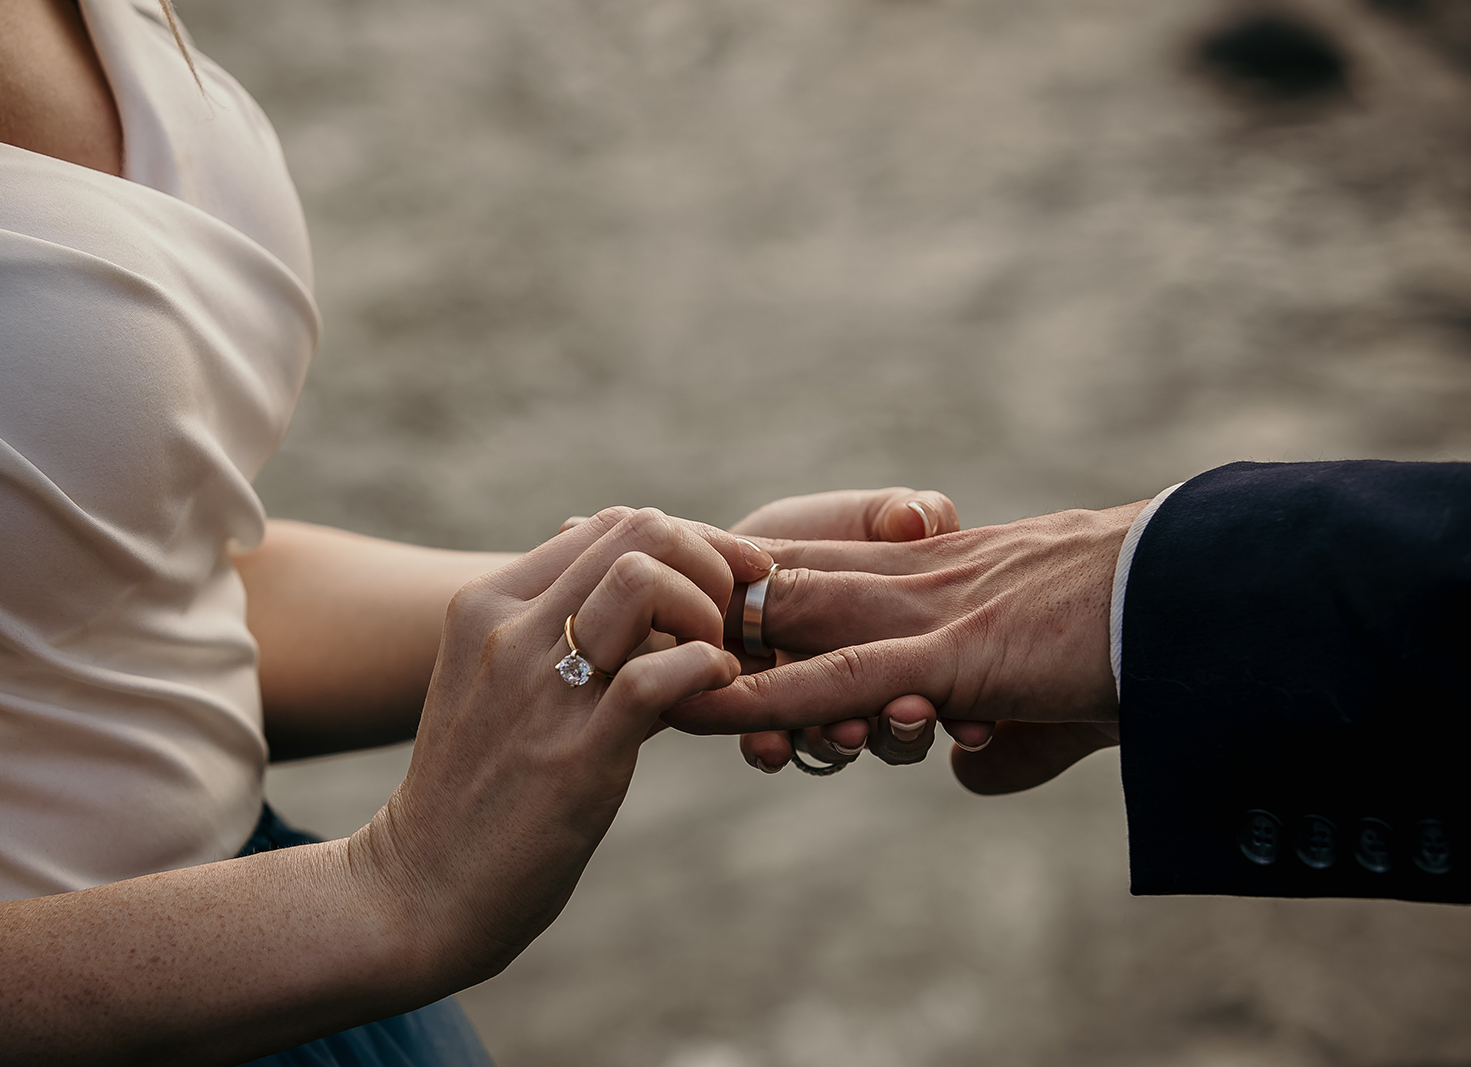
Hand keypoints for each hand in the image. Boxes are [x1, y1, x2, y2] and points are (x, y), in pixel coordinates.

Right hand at [349, 507, 770, 989]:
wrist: (419, 887)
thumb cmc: (476, 788)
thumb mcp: (499, 684)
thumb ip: (561, 631)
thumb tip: (650, 593)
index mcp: (488, 603)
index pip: (611, 524)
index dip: (687, 543)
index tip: (723, 584)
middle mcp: (507, 630)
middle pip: (640, 534)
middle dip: (708, 565)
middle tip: (724, 623)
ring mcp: (538, 688)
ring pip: (645, 580)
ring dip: (706, 610)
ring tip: (713, 658)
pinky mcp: (574, 754)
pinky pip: (660, 674)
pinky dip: (709, 668)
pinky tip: (715, 692)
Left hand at [666, 502, 1144, 791]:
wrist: (1198, 600)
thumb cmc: (1133, 640)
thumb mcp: (1050, 702)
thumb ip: (998, 734)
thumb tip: (967, 773)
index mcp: (933, 574)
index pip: (818, 570)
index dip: (748, 590)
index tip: (682, 609)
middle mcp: (914, 581)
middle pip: (781, 588)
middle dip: (706, 617)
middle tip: (629, 637)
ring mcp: (925, 612)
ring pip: (791, 626)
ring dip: (716, 655)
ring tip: (642, 681)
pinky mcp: (950, 652)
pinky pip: (835, 676)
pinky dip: (766, 696)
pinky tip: (708, 708)